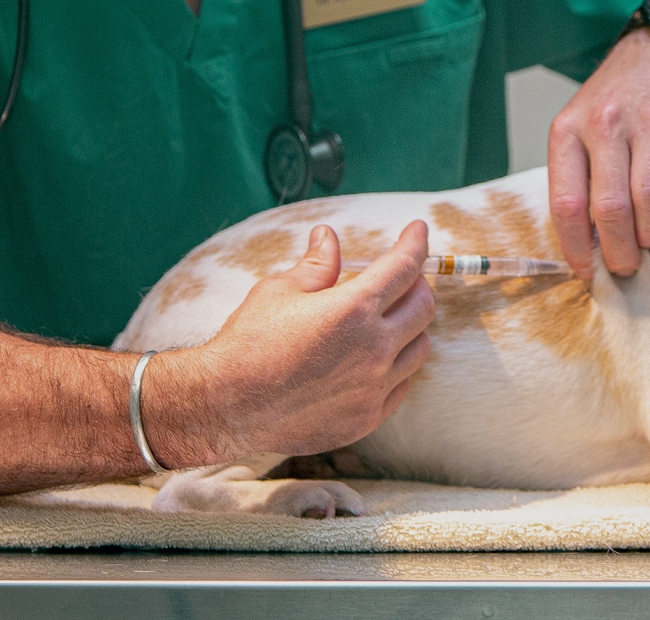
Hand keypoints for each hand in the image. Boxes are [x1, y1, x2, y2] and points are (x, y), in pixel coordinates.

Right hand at [154, 221, 434, 463]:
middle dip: (416, 283)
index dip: (415, 242)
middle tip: (399, 278)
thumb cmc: (248, 343)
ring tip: (385, 319)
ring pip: (420, 347)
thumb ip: (316, 264)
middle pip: (423, 305)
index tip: (417, 231)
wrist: (226, 407)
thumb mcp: (279, 291)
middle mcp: (373, 348)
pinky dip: (397, 365)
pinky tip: (374, 358)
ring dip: (409, 327)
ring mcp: (374, 387)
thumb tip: (328, 237)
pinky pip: (402, 385)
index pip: (404, 266)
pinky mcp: (368, 417)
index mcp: (353, 309)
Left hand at [548, 28, 649, 277]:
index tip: (583, 269)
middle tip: (623, 267)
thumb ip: (580, 175)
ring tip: (645, 244)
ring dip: (647, 237)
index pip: (567, 202)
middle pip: (610, 210)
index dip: (575, 246)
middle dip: (617, 251)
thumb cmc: (618, 97)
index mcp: (569, 129)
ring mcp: (649, 128)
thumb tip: (584, 242)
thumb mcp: (581, 124)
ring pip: (646, 204)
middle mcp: (606, 125)